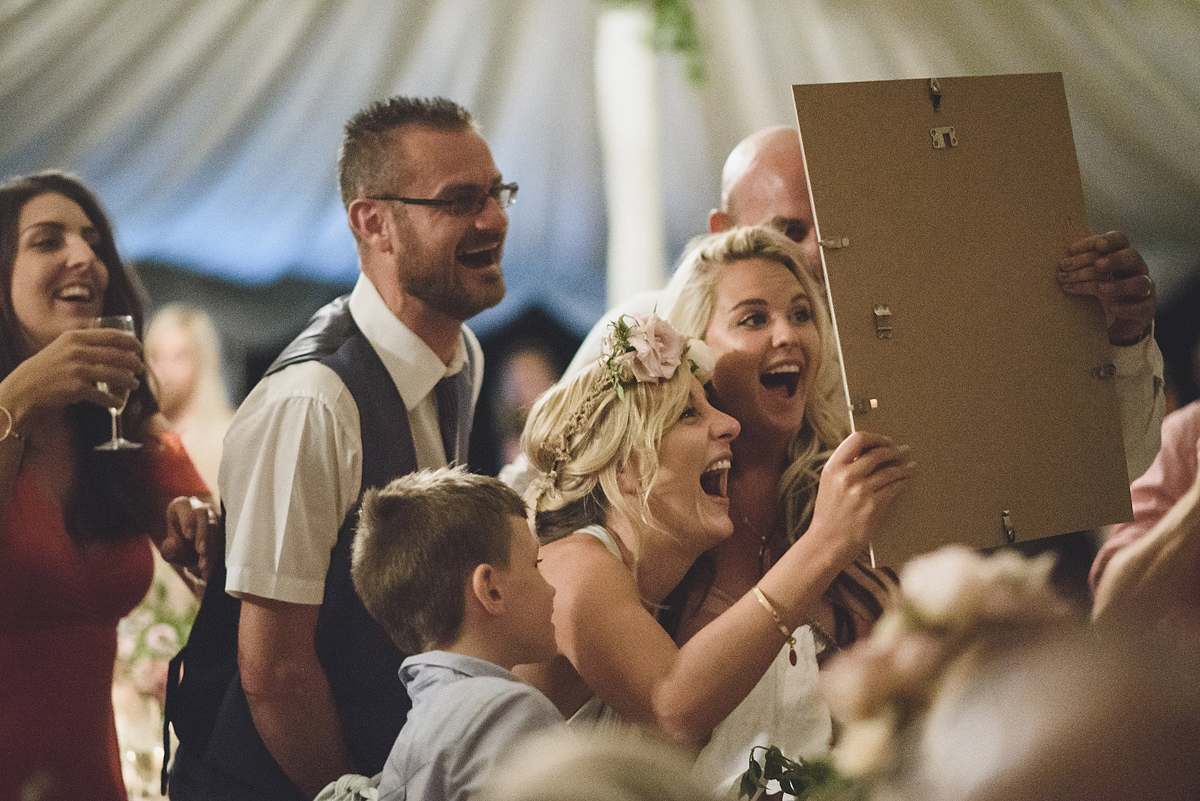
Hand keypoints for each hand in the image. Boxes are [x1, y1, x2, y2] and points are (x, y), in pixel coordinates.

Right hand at [0, 327, 142, 432]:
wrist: (23, 389)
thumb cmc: (47, 369)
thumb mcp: (62, 347)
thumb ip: (84, 343)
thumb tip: (115, 344)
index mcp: (75, 337)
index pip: (111, 335)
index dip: (130, 341)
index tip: (139, 347)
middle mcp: (77, 351)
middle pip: (117, 355)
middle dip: (134, 362)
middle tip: (141, 368)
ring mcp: (76, 369)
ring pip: (114, 374)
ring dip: (129, 381)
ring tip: (135, 384)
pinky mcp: (76, 388)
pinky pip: (103, 395)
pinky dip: (113, 400)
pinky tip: (118, 402)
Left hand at [162, 494, 219, 583]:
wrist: (189, 547)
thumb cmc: (176, 543)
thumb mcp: (169, 546)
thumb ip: (168, 549)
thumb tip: (172, 546)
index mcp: (182, 506)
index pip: (185, 507)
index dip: (187, 521)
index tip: (188, 536)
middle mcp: (200, 510)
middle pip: (204, 518)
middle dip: (203, 535)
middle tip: (200, 551)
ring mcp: (214, 519)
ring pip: (215, 531)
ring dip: (210, 549)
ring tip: (203, 566)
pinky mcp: (223, 531)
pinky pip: (221, 542)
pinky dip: (214, 557)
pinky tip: (208, 570)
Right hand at [809, 431, 914, 557]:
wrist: (828, 541)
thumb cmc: (829, 514)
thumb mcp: (829, 484)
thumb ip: (845, 467)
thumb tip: (870, 452)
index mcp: (832, 468)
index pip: (857, 439)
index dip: (875, 438)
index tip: (885, 441)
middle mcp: (846, 476)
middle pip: (877, 453)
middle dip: (894, 451)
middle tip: (903, 452)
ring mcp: (860, 491)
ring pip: (889, 470)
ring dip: (903, 467)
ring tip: (909, 466)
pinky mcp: (874, 505)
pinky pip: (894, 487)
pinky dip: (903, 482)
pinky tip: (906, 480)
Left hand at [1057, 231, 1154, 345]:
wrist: (1119, 317)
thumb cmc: (1100, 289)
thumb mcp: (1090, 275)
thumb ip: (1080, 266)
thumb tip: (1060, 266)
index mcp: (1121, 254)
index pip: (1119, 239)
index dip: (1104, 240)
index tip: (1076, 249)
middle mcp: (1136, 268)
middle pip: (1131, 257)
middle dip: (1113, 260)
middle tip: (1097, 265)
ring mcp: (1144, 288)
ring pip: (1140, 283)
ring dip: (1120, 285)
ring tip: (1100, 290)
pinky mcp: (1146, 308)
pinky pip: (1142, 308)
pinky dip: (1127, 308)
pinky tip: (1112, 308)